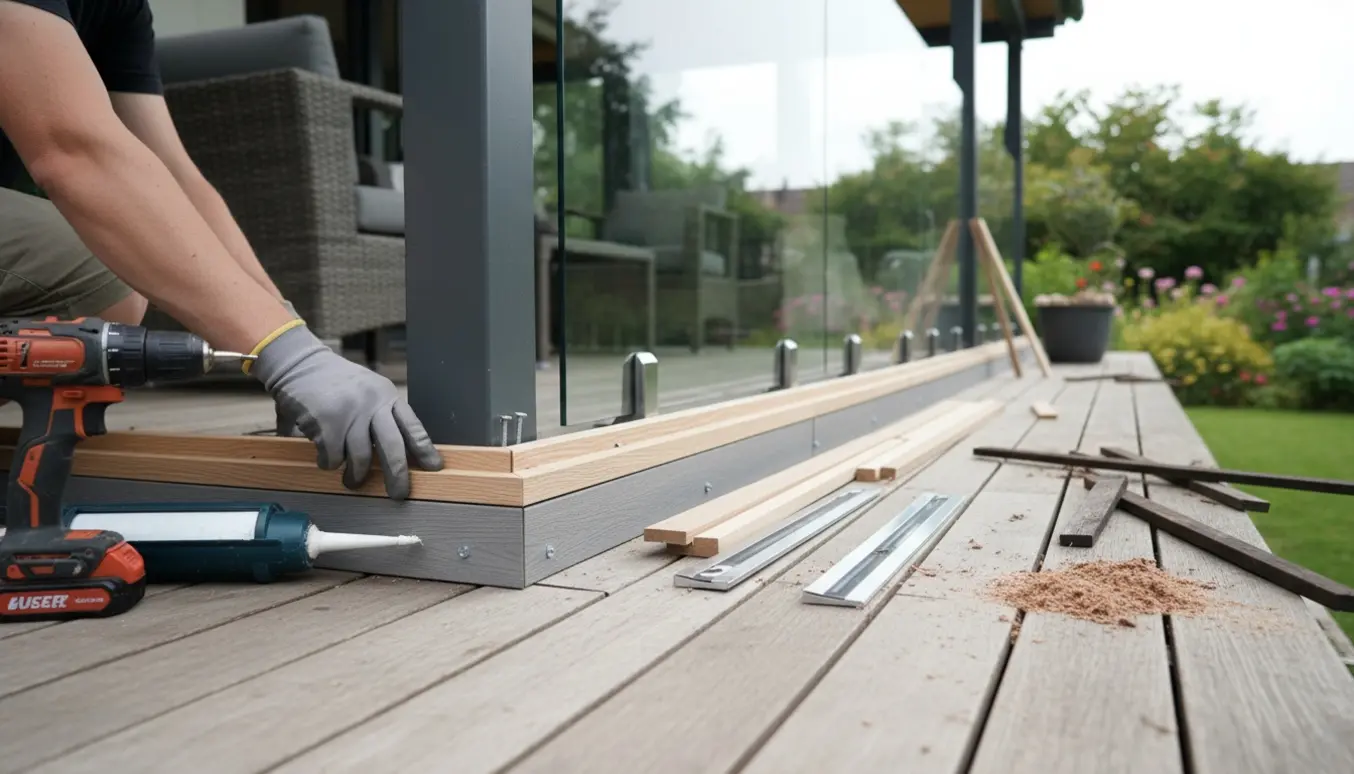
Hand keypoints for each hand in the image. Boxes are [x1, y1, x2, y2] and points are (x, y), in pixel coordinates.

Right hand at [251, 324, 443, 498]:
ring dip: (356, 476)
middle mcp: (372, 404)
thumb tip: (398, 453)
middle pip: (393, 447)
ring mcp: (350, 414)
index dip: (425, 450)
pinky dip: (329, 464)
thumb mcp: (368, 390)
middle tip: (398, 493)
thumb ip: (382, 415)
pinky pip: (334, 458)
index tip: (433, 468)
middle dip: (398, 475)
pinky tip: (325, 459)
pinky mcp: (326, 424)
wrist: (299, 364)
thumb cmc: (335, 382)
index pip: (412, 426)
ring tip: (352, 481)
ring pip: (362, 458)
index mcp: (386, 396)